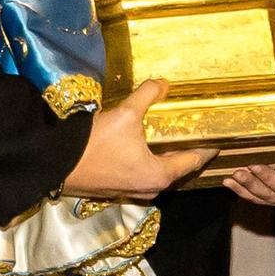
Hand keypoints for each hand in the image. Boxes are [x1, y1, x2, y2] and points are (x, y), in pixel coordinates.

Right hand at [62, 79, 215, 200]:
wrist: (57, 165)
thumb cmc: (95, 144)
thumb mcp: (125, 114)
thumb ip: (148, 95)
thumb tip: (163, 83)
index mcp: (160, 175)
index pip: (194, 160)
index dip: (207, 146)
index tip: (218, 135)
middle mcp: (151, 188)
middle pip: (178, 167)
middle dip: (186, 148)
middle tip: (193, 127)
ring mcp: (133, 192)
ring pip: (159, 171)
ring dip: (166, 154)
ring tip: (170, 131)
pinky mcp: (118, 189)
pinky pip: (143, 173)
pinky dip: (149, 159)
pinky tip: (143, 142)